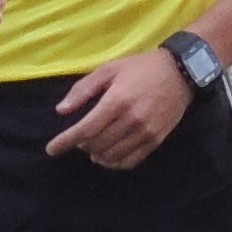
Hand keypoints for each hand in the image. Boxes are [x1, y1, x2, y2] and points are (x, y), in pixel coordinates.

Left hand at [45, 50, 193, 166]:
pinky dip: (114, 163)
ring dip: (96, 155)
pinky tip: (108, 156)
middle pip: (96, 144)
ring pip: (111, 155)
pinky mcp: (156, 140)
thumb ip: (83, 89)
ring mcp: (145, 132)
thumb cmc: (140, 68)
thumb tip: (61, 110)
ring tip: (91, 147)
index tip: (51, 150)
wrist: (180, 72)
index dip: (65, 142)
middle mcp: (131, 120)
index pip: (85, 129)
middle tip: (78, 139)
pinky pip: (130, 161)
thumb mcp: (108, 69)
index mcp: (116, 101)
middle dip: (81, 145)